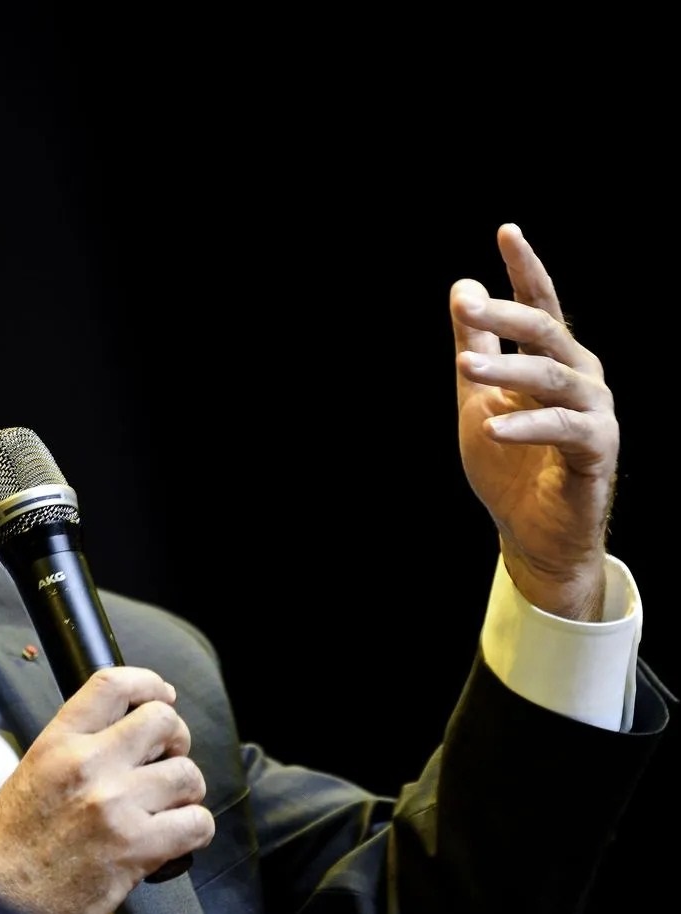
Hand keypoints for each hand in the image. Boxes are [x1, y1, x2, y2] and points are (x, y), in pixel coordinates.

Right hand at [0, 666, 212, 913]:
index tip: (161, 694)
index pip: (113, 685)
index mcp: (59, 742)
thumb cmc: (16, 839)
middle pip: (163, 721)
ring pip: (187, 773)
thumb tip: (128, 724)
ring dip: (186, 789)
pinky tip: (177, 833)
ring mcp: (116, 805)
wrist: (4, 895)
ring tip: (169, 802)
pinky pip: (196, 822)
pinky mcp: (138, 847)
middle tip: (169, 755)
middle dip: (176, 738)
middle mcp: (89, 765)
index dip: (148, 683)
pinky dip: (195, 828)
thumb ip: (79, 740)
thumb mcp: (36, 768)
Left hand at [452, 223, 617, 620]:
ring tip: (466, 368)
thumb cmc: (509, 462)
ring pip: (553, 376)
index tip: (506, 232)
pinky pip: (564, 429)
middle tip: (465, 306)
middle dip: (505, 315)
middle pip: (546, 331)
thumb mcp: (478, 395)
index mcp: (553, 360)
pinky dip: (527, 425)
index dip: (524, 268)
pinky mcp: (597, 451)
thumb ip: (475, 344)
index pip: (540, 304)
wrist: (531, 532)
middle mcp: (582, 377)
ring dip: (507, 369)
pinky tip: (492, 426)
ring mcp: (594, 413)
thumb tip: (464, 287)